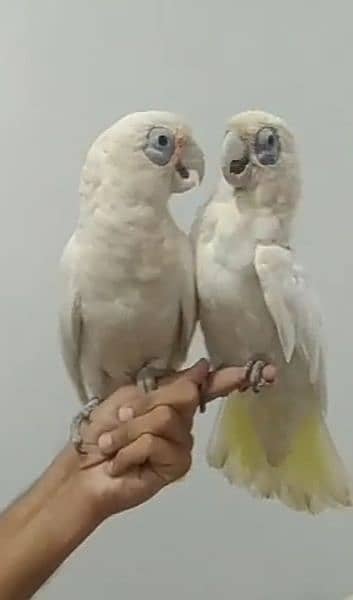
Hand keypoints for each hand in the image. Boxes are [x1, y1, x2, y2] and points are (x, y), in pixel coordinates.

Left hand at [74, 358, 275, 522]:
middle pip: (183, 394)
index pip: (210, 386)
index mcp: (173, 400)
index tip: (266, 370)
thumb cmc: (103, 430)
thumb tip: (204, 367)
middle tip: (121, 417)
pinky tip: (121, 463)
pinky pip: (156, 443)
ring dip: (128, 430)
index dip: (233, 376)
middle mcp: (185, 421)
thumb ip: (167, 385)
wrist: (85, 468)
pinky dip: (128, 449)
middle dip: (145, 403)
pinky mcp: (178, 466)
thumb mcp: (129, 397)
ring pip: (165, 419)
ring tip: (113, 445)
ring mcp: (183, 444)